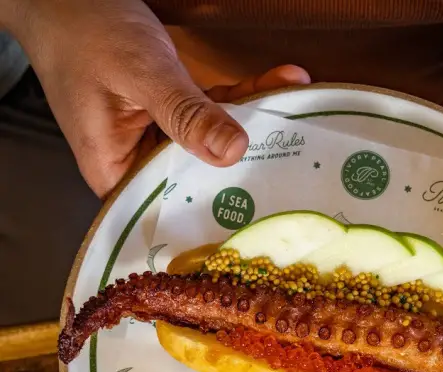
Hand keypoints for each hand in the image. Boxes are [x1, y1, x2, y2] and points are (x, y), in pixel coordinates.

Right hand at [4, 0, 309, 197]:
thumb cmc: (86, 32)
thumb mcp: (141, 75)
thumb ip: (185, 114)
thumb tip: (232, 152)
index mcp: (116, 174)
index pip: (173, 209)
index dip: (221, 209)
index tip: (267, 204)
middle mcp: (138, 165)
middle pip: (199, 177)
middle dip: (248, 163)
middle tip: (298, 156)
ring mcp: (156, 139)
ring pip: (210, 142)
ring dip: (253, 120)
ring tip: (297, 107)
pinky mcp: (169, 114)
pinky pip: (209, 114)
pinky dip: (239, 98)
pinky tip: (278, 82)